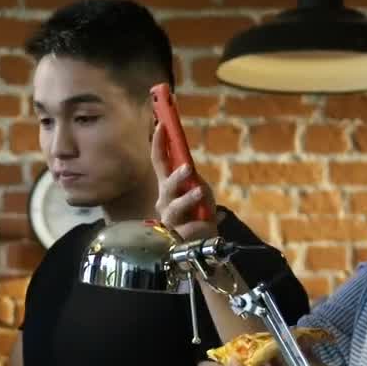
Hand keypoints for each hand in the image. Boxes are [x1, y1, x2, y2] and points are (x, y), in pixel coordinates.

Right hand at [152, 123, 216, 241]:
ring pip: (174, 204)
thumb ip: (194, 179)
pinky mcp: (175, 233)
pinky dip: (197, 221)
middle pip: (165, 183)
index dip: (159, 143)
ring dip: (188, 197)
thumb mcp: (201, 191)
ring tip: (199, 192)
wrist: (204, 241)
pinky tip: (206, 219)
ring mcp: (168, 216)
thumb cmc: (199, 213)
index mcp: (168, 184)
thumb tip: (188, 167)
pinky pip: (186, 224)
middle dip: (175, 175)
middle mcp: (164, 198)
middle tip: (187, 167)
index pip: (160, 160)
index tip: (162, 125)